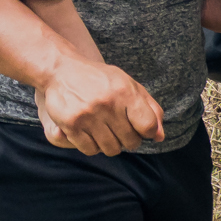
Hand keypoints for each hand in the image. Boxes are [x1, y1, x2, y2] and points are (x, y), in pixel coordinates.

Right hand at [35, 50, 164, 154]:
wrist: (60, 70)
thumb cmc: (99, 80)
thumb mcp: (128, 85)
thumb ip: (150, 109)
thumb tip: (160, 137)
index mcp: (124, 91)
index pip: (148, 126)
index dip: (147, 132)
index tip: (140, 128)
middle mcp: (107, 103)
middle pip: (130, 142)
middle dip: (127, 138)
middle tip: (118, 128)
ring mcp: (88, 115)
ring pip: (111, 149)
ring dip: (109, 143)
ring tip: (103, 129)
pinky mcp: (71, 124)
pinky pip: (90, 150)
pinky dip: (91, 145)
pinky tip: (88, 132)